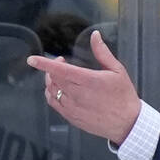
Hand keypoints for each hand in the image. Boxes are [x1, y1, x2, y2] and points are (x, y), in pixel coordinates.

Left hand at [26, 31, 141, 145]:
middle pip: (54, 79)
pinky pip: (54, 104)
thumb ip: (103, 52)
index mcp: (88, 81)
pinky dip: (52, 94)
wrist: (127, 123)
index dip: (44, 64)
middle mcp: (77, 95)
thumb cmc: (124, 96)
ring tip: (60, 76)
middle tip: (62, 62)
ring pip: (52, 91)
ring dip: (52, 81)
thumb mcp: (117, 71)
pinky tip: (59, 90)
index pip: (60, 70)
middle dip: (53, 67)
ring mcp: (72, 108)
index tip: (32, 60)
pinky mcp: (71, 118)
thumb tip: (95, 35)